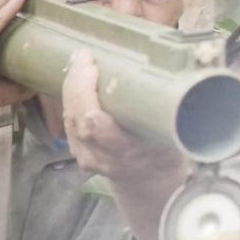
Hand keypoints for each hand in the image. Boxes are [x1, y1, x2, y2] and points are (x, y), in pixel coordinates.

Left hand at [61, 49, 188, 191]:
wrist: (147, 180)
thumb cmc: (163, 153)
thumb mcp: (171, 137)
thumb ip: (165, 113)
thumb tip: (168, 72)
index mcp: (124, 153)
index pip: (97, 129)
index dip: (88, 99)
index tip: (96, 72)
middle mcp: (100, 156)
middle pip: (79, 118)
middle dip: (79, 85)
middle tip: (87, 58)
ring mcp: (84, 154)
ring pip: (70, 116)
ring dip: (73, 86)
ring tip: (81, 61)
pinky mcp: (76, 148)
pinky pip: (69, 118)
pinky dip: (71, 95)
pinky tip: (77, 76)